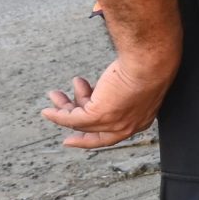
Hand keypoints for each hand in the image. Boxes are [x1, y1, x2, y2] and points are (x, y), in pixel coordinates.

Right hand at [41, 53, 174, 148]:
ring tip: (55, 94)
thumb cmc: (148, 65)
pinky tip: (48, 110)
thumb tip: (104, 89)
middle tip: (60, 106)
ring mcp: (113, 123)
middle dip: (74, 115)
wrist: (149, 62)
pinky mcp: (99, 115)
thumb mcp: (134, 83)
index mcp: (140, 120)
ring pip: (81, 122)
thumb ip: (120, 92)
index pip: (113, 134)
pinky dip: (58, 115)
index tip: (74, 138)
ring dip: (64, 108)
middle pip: (94, 128)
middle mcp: (128, 126)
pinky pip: (72, 119)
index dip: (93, 136)